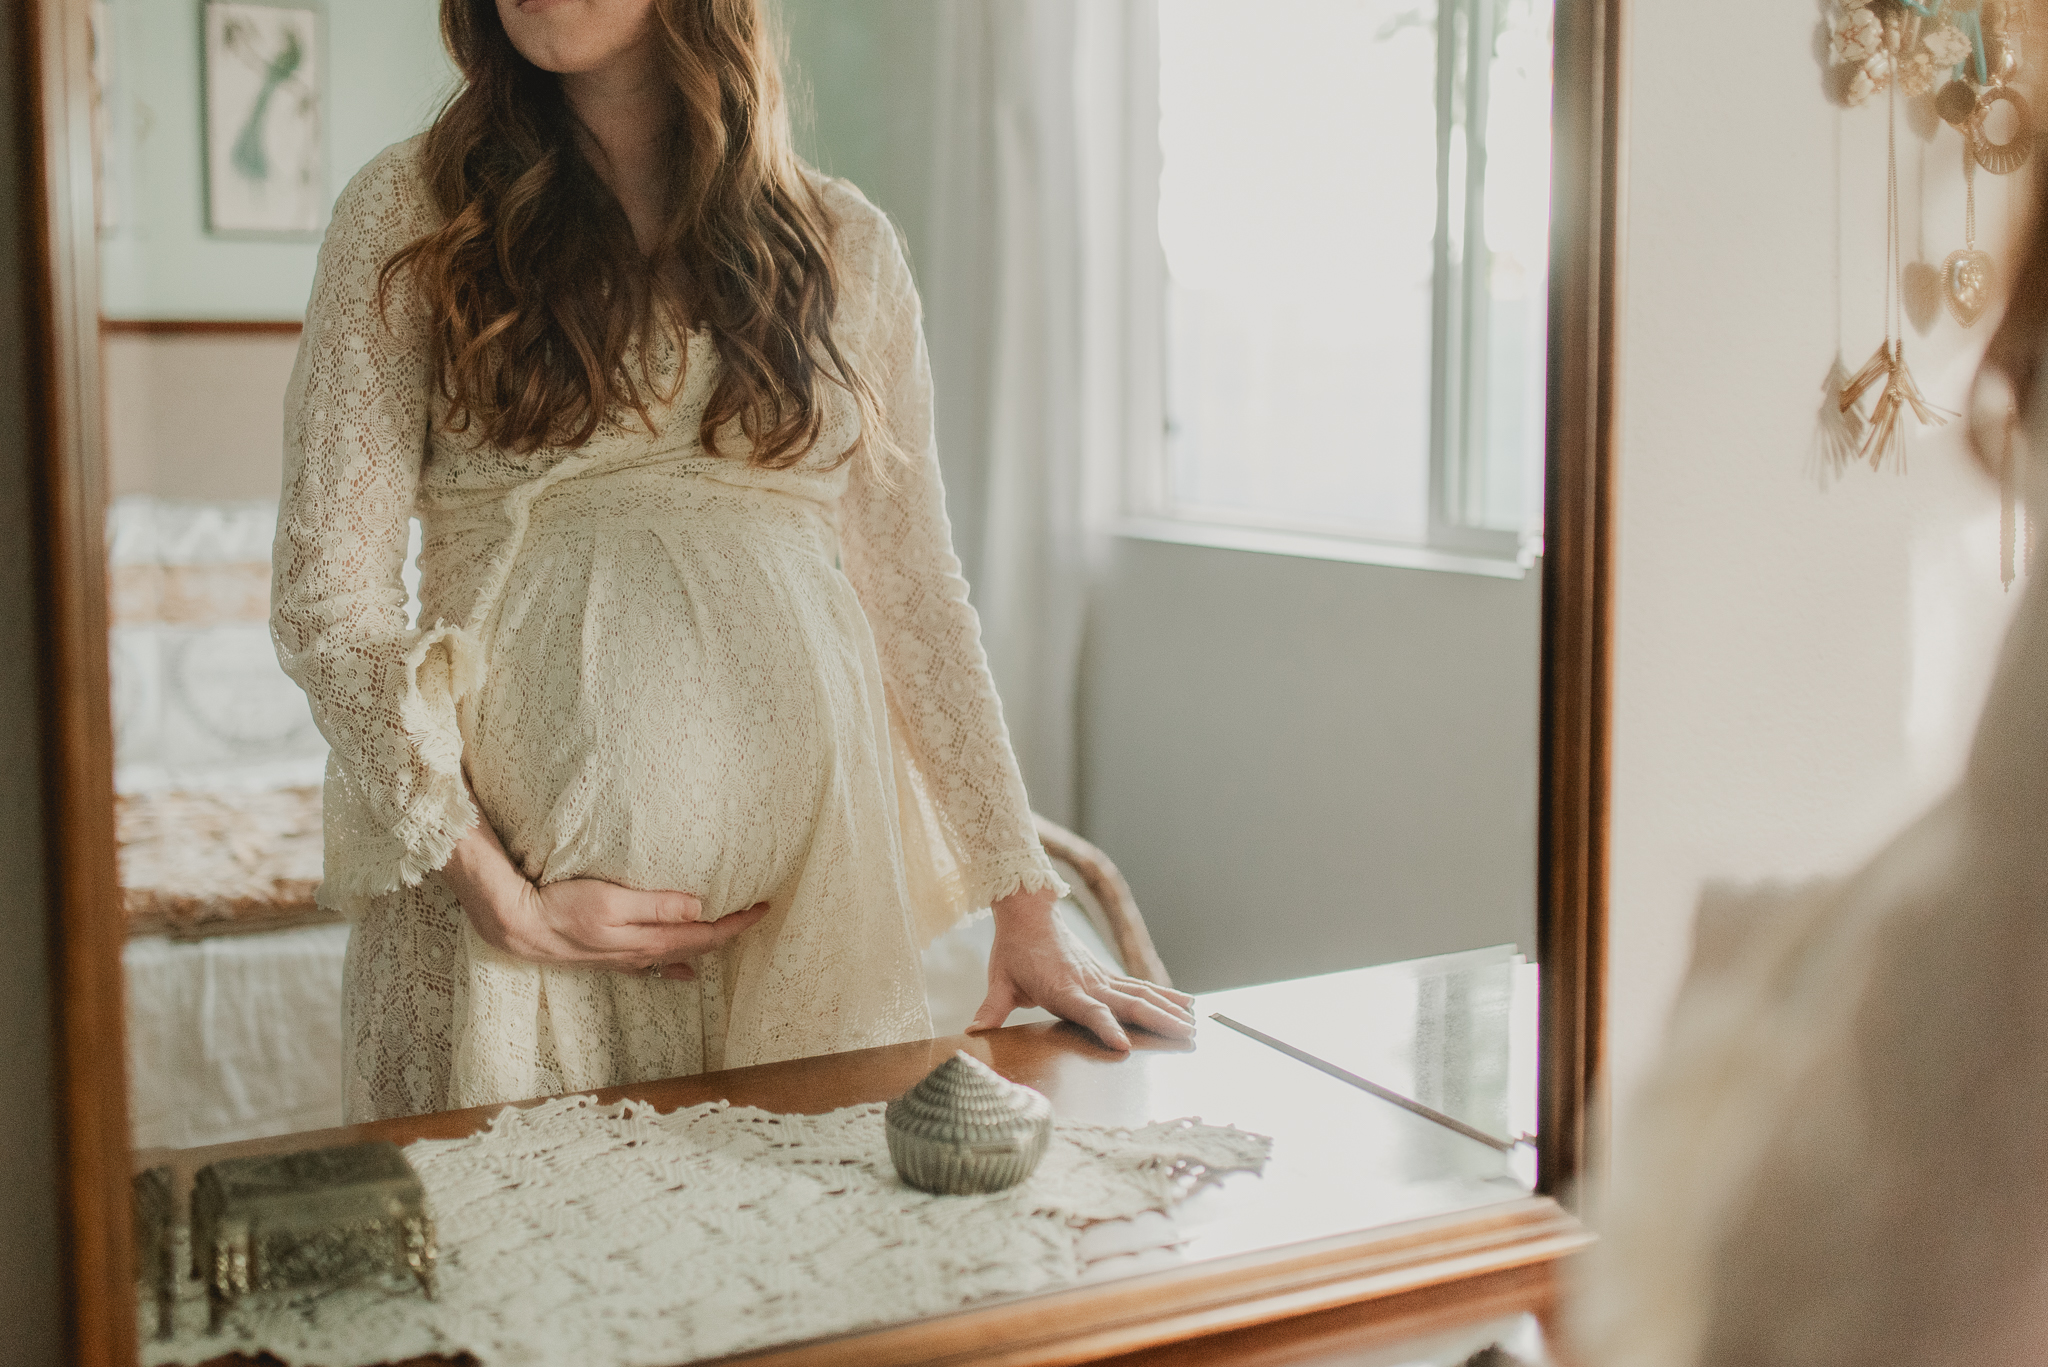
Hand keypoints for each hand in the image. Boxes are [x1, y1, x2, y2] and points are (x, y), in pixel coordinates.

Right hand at [440, 791, 767, 978]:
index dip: (736, 924)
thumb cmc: (561, 907)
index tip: (764, 909)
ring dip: (704, 948)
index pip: (704, 935)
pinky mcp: (608, 956)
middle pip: (696, 947)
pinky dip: (674, 965)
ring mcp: (624, 958)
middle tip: (756, 916)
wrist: (517, 925)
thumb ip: (656, 906)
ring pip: (677, 956)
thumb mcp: (612, 901)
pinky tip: (682, 972)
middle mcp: (641, 954)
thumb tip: (700, 908)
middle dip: (728, 934)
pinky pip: (652, 965)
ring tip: (727, 940)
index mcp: (648, 941)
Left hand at [968, 888, 1196, 1049]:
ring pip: (1141, 995)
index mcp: (1063, 989)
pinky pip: (1138, 987)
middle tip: (1187, 1036)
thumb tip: (972, 1034)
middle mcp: (1088, 983)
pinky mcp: (1105, 974)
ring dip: (1168, 1009)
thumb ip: (991, 1009)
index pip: (1088, 1012)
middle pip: (1128, 1004)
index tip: (1123, 1045)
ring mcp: (1100, 978)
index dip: (1105, 1028)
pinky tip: (1186, 1004)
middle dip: (1158, 1021)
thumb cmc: (1013, 949)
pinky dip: (1163, 995)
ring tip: (1195, 1025)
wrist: (1029, 911)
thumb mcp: (999, 980)